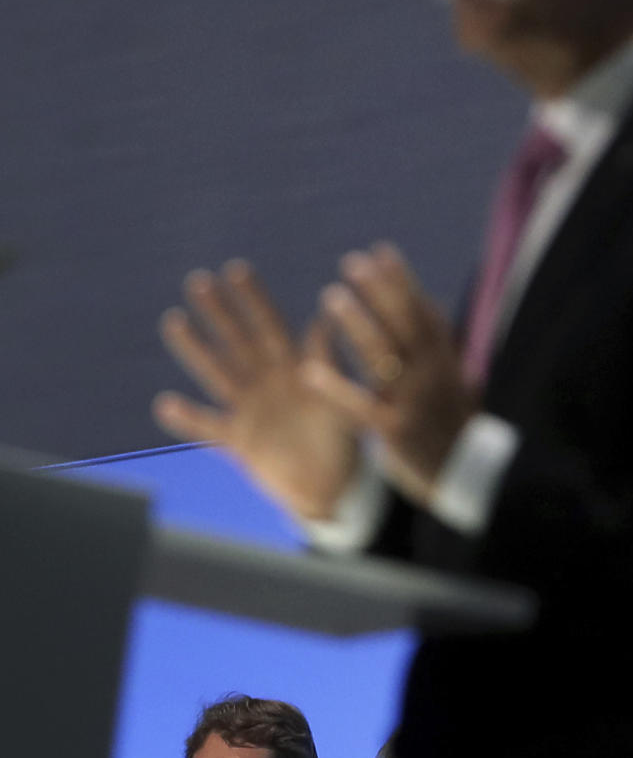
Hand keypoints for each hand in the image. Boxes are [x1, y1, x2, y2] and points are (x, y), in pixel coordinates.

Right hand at [153, 260, 358, 519]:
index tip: (235, 270)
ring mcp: (249, 410)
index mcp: (293, 368)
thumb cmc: (344, 440)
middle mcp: (266, 383)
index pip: (270, 325)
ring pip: (217, 374)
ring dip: (195, 349)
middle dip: (218, 312)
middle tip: (198, 281)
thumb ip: (328, 361)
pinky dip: (187, 418)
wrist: (333, 487)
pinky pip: (208, 428)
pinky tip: (164, 404)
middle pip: (237, 341)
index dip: (253, 299)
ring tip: (174, 321)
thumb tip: (330, 316)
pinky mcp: (239, 442)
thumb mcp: (341, 398)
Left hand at [302, 243, 476, 506]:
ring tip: (331, 296)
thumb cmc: (453, 429)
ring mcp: (413, 401)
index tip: (382, 252)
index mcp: (444, 363)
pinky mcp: (395, 431)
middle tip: (353, 262)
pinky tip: (309, 370)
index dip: (403, 281)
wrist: (467, 479)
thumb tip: (430, 307)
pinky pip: (360, 406)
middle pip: (403, 324)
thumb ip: (438, 349)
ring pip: (382, 355)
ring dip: (356, 323)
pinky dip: (334, 388)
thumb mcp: (454, 384)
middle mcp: (430, 375)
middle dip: (379, 291)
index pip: (423, 312)